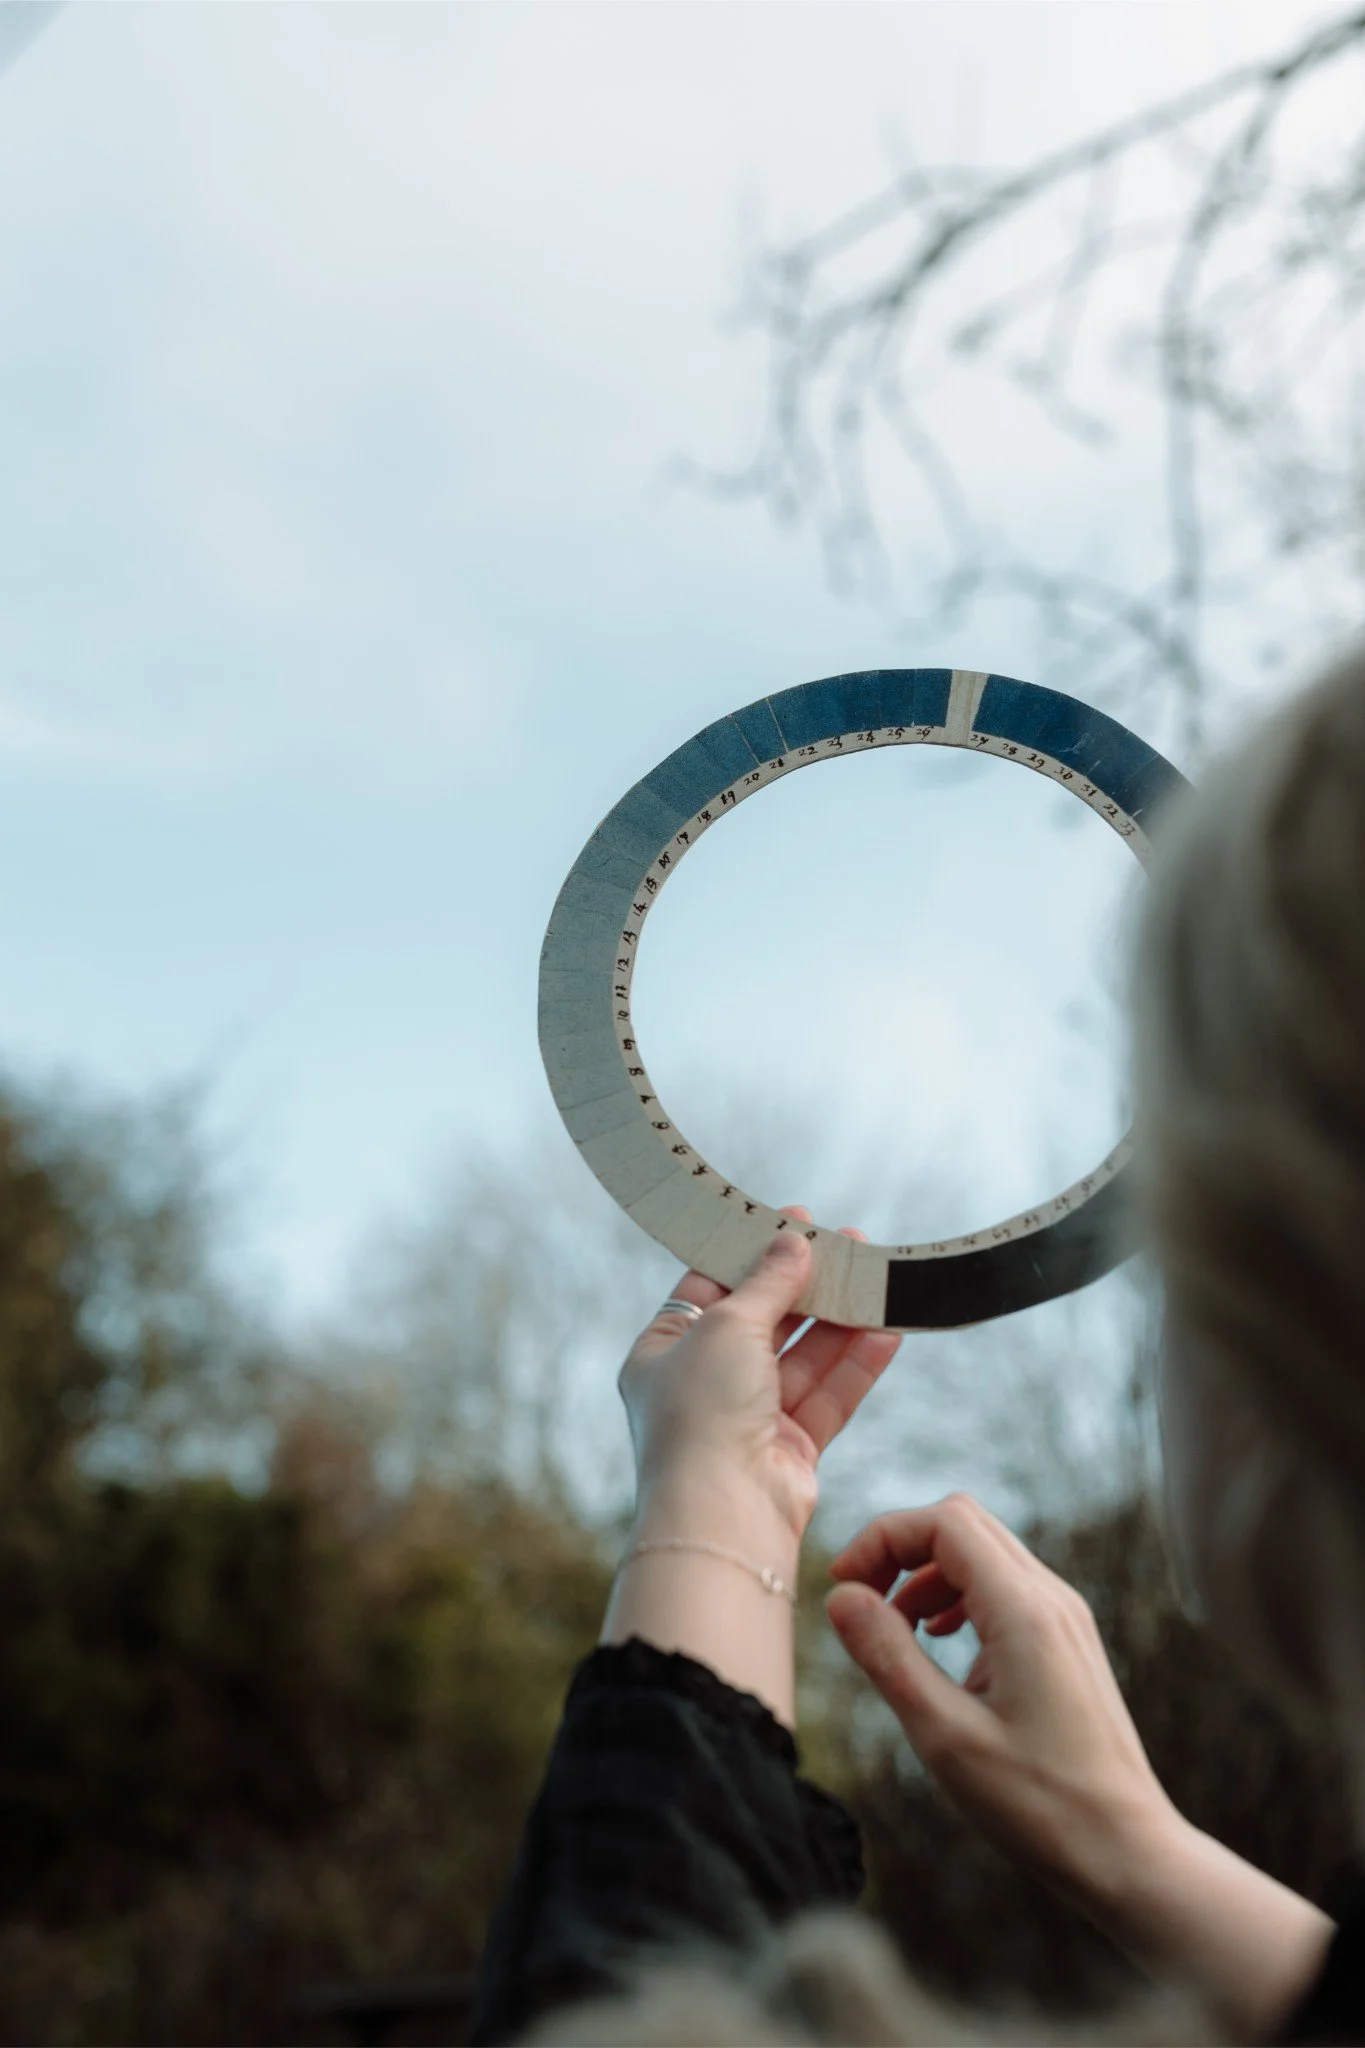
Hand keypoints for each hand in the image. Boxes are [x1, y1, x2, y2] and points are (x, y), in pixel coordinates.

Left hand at [618, 1210, 900, 1542]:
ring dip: (839, 1320)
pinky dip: (855, 1365)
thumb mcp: (728, 1325)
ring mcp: (746, 1420)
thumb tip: (793, 1241)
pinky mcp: (789, 1451)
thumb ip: (767, 1283)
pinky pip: (827, 1398)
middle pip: (763, 1321)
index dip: (751, 1253)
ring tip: (878, 1278)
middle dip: (806, 1284)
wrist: (723, 1513)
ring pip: (802, 1359)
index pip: (708, 1288)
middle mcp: (701, 1386)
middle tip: (849, 1244)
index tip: (793, 1222)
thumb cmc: (702, 1412)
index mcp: (663, 1352)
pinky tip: (887, 1331)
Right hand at [825, 1492, 1175, 1903]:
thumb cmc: (1038, 1804)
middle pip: (964, 1522)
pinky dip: (958, 1596)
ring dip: (927, 1573)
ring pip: (984, 1552)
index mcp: (1024, 1611)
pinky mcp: (1066, 1640)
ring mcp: (1065, 1617)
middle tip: (861, 1598)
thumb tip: (840, 1598)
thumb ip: (888, 1657)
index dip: (884, 1537)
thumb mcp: (945, 1736)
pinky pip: (1004, 1587)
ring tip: (893, 1628)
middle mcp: (1051, 1598)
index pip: (944, 1522)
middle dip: (902, 1547)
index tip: (843, 1585)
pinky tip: (938, 1645)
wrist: (1124, 1851)